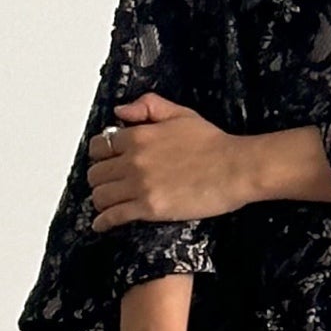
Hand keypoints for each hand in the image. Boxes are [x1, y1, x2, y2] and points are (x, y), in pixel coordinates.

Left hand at [88, 93, 258, 225]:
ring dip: (101, 200)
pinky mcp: (149, 208)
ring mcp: (139, 186)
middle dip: (99, 178)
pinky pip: (113, 216)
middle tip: (107, 183)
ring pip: (101, 196)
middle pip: (96, 173)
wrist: (234, 169)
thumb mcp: (180, 114)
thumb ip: (148, 107)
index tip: (104, 161)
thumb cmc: (213, 143)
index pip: (99, 146)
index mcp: (138, 136)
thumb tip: (122, 112)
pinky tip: (102, 224)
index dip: (99, 154)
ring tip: (106, 203)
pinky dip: (103, 222)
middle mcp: (133, 161)